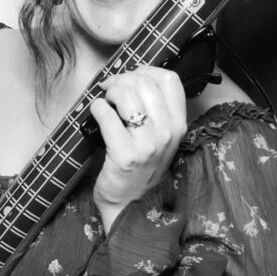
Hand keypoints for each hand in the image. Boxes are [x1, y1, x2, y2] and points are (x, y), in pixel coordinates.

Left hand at [90, 65, 188, 229]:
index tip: (132, 76)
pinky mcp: (125, 154)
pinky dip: (97, 108)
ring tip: (105, 102)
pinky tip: (97, 113)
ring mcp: (148, 144)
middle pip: (145, 82)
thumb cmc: (142, 168)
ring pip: (127, 95)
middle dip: (122, 79)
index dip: (146, 70)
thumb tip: (133, 77)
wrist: (131, 206)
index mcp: (179, 124)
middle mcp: (168, 132)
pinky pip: (107, 115)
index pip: (170, 79)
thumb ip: (155, 109)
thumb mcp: (161, 137)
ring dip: (110, 92)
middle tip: (111, 89)